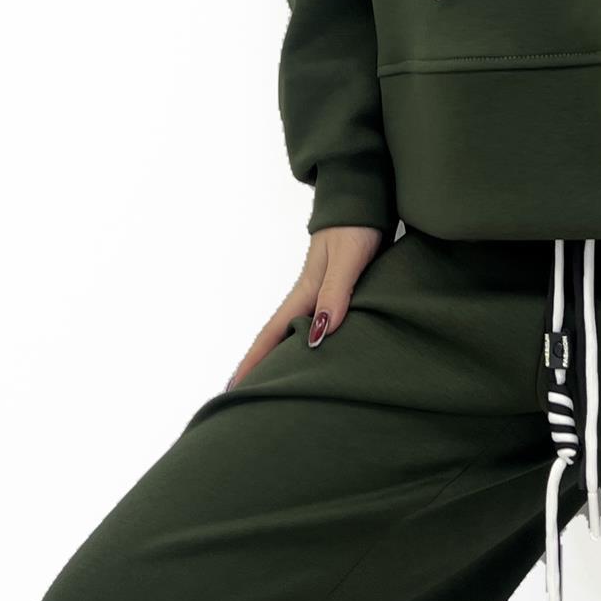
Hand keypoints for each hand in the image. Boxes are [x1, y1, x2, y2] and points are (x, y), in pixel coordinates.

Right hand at [223, 224, 385, 389]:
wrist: (367, 201)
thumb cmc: (355, 227)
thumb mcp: (346, 260)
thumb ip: (334, 292)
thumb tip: (319, 334)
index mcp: (305, 291)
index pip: (272, 333)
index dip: (254, 361)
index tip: (233, 388)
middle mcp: (310, 295)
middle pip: (280, 338)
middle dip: (263, 366)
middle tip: (249, 399)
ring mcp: (324, 292)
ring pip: (299, 331)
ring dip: (287, 357)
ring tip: (279, 385)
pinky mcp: (341, 291)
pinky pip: (321, 323)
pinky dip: (313, 341)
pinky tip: (316, 352)